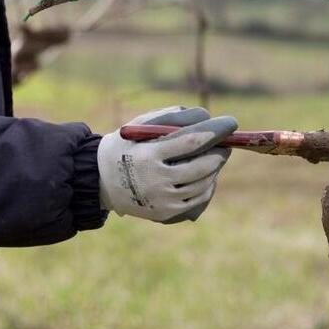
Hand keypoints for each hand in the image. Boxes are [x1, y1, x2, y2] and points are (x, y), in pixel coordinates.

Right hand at [98, 107, 237, 222]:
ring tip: (216, 159)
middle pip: (200, 167)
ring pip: (202, 184)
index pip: (190, 142)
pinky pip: (196, 199)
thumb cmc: (124, 148)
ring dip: (214, 170)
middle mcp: (155, 179)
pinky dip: (207, 187)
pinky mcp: (165, 212)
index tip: (229, 126)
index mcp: (148, 155)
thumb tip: (199, 115)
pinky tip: (208, 177)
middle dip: (219, 154)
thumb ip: (165, 118)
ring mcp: (161, 199)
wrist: (100, 182)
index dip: (214, 133)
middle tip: (226, 146)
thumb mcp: (136, 128)